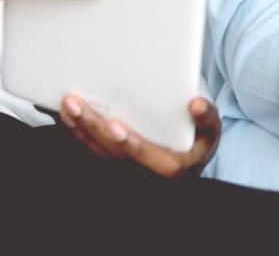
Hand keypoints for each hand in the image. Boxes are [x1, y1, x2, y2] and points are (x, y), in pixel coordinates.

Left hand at [61, 94, 220, 177]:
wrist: (186, 167)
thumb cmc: (196, 147)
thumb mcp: (210, 134)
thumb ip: (207, 118)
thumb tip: (195, 104)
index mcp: (168, 168)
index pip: (144, 156)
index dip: (129, 142)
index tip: (115, 125)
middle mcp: (143, 174)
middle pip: (112, 153)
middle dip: (91, 127)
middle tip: (74, 104)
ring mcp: (125, 171)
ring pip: (97, 152)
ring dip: (79, 129)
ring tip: (67, 105)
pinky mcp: (113, 165)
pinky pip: (92, 150)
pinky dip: (78, 133)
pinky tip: (68, 115)